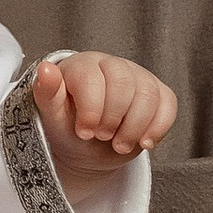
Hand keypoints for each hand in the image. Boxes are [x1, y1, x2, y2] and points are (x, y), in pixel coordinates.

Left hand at [34, 54, 176, 202]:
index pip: (92, 77)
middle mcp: (111, 65)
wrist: (86, 147)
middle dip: (113, 117)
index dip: (91, 109)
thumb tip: (44, 70)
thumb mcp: (51, 116)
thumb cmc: (66, 127)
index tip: (84, 133)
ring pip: (148, 94)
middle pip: (123, 83)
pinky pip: (168, 103)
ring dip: (135, 127)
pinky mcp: (158, 93)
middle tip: (101, 137)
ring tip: (119, 146)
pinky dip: (158, 127)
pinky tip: (144, 143)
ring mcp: (137, 77)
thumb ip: (47, 94)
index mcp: (82, 66)